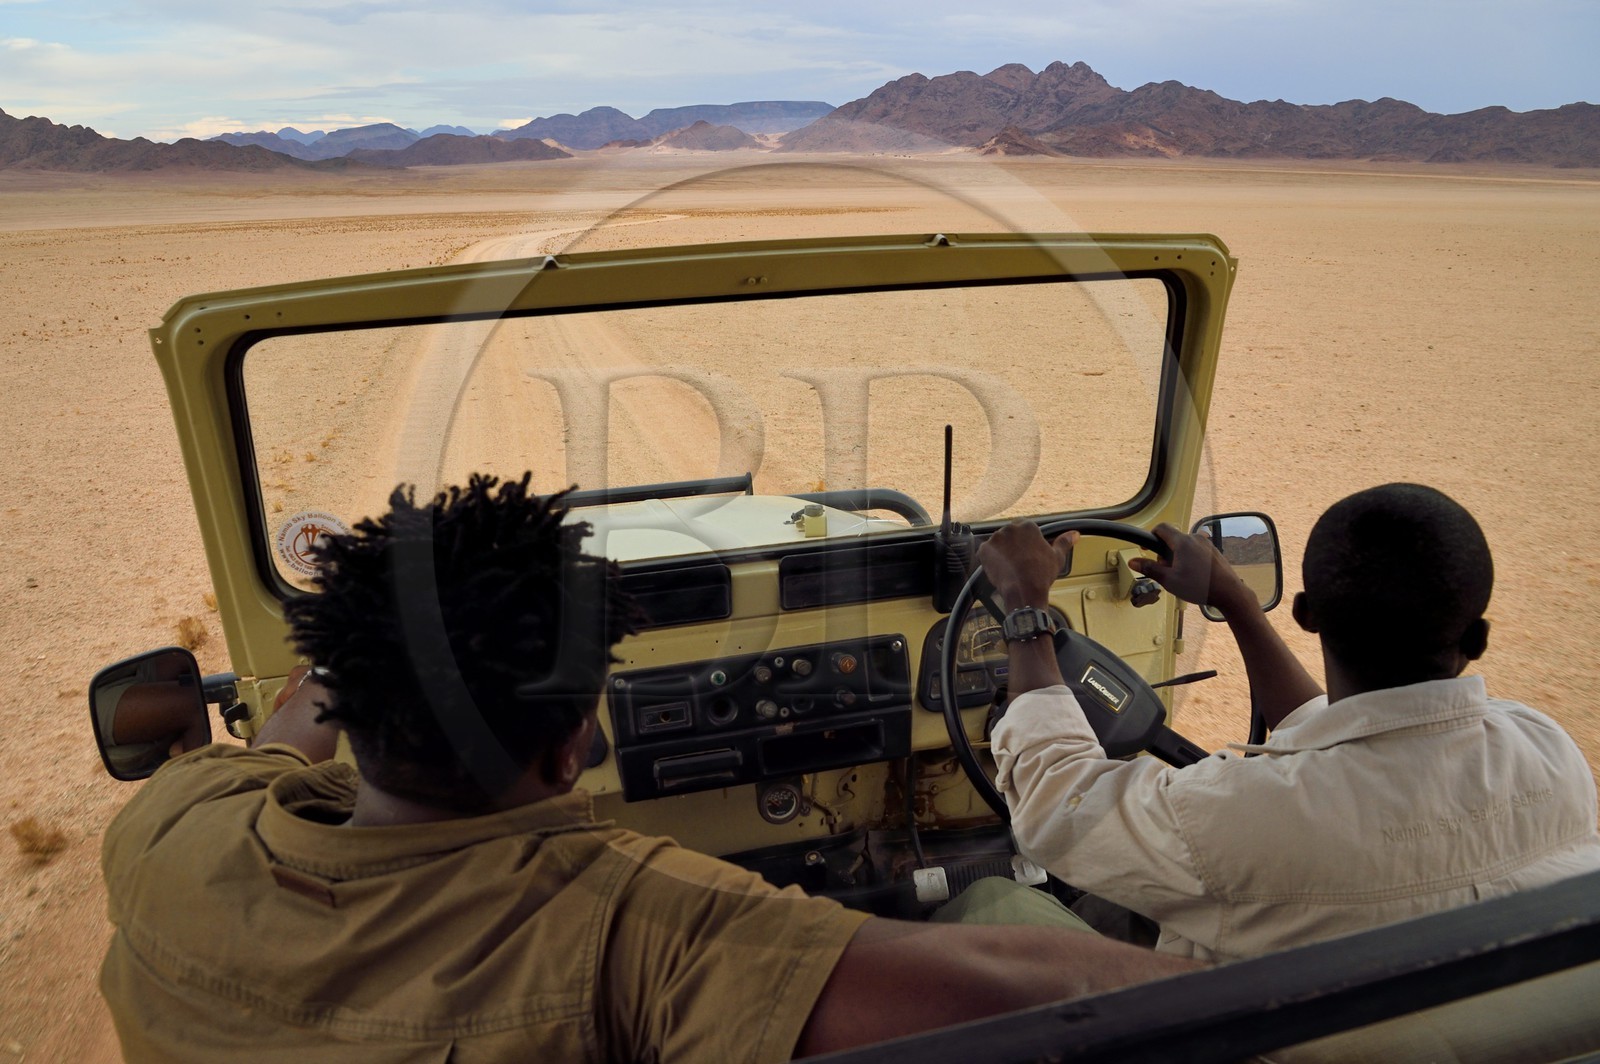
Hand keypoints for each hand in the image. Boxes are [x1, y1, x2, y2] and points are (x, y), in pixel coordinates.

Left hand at [977, 521, 1076, 605]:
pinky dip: (991, 560)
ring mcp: (995, 539)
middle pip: (1009, 534)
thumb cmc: (1041, 574)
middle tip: (1019, 561)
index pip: (1023, 528)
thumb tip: (1074, 534)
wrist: (1024, 591)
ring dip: (1001, 551)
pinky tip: (1000, 569)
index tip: (1027, 552)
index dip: (1025, 542)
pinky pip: (986, 552)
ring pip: (998, 543)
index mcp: (1027, 526)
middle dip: (1012, 545)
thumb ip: (1063, 542)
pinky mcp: (984, 550)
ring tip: (1010, 566)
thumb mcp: (1056, 557)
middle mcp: (1010, 528)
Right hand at [1128, 523, 1254, 615]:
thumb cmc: (1199, 587)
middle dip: (1165, 552)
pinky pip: (1197, 550)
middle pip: (1173, 539)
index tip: (1147, 548)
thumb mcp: (1169, 580)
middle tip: (1166, 570)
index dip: (1151, 536)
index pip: (1162, 528)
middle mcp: (1195, 538)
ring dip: (1178, 556)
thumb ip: (1150, 569)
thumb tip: (1132, 561)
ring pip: (1185, 545)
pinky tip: (1194, 575)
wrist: (1229, 592)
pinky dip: (1190, 558)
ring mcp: (1207, 544)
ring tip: (1181, 574)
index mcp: (1182, 542)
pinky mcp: (1214, 551)